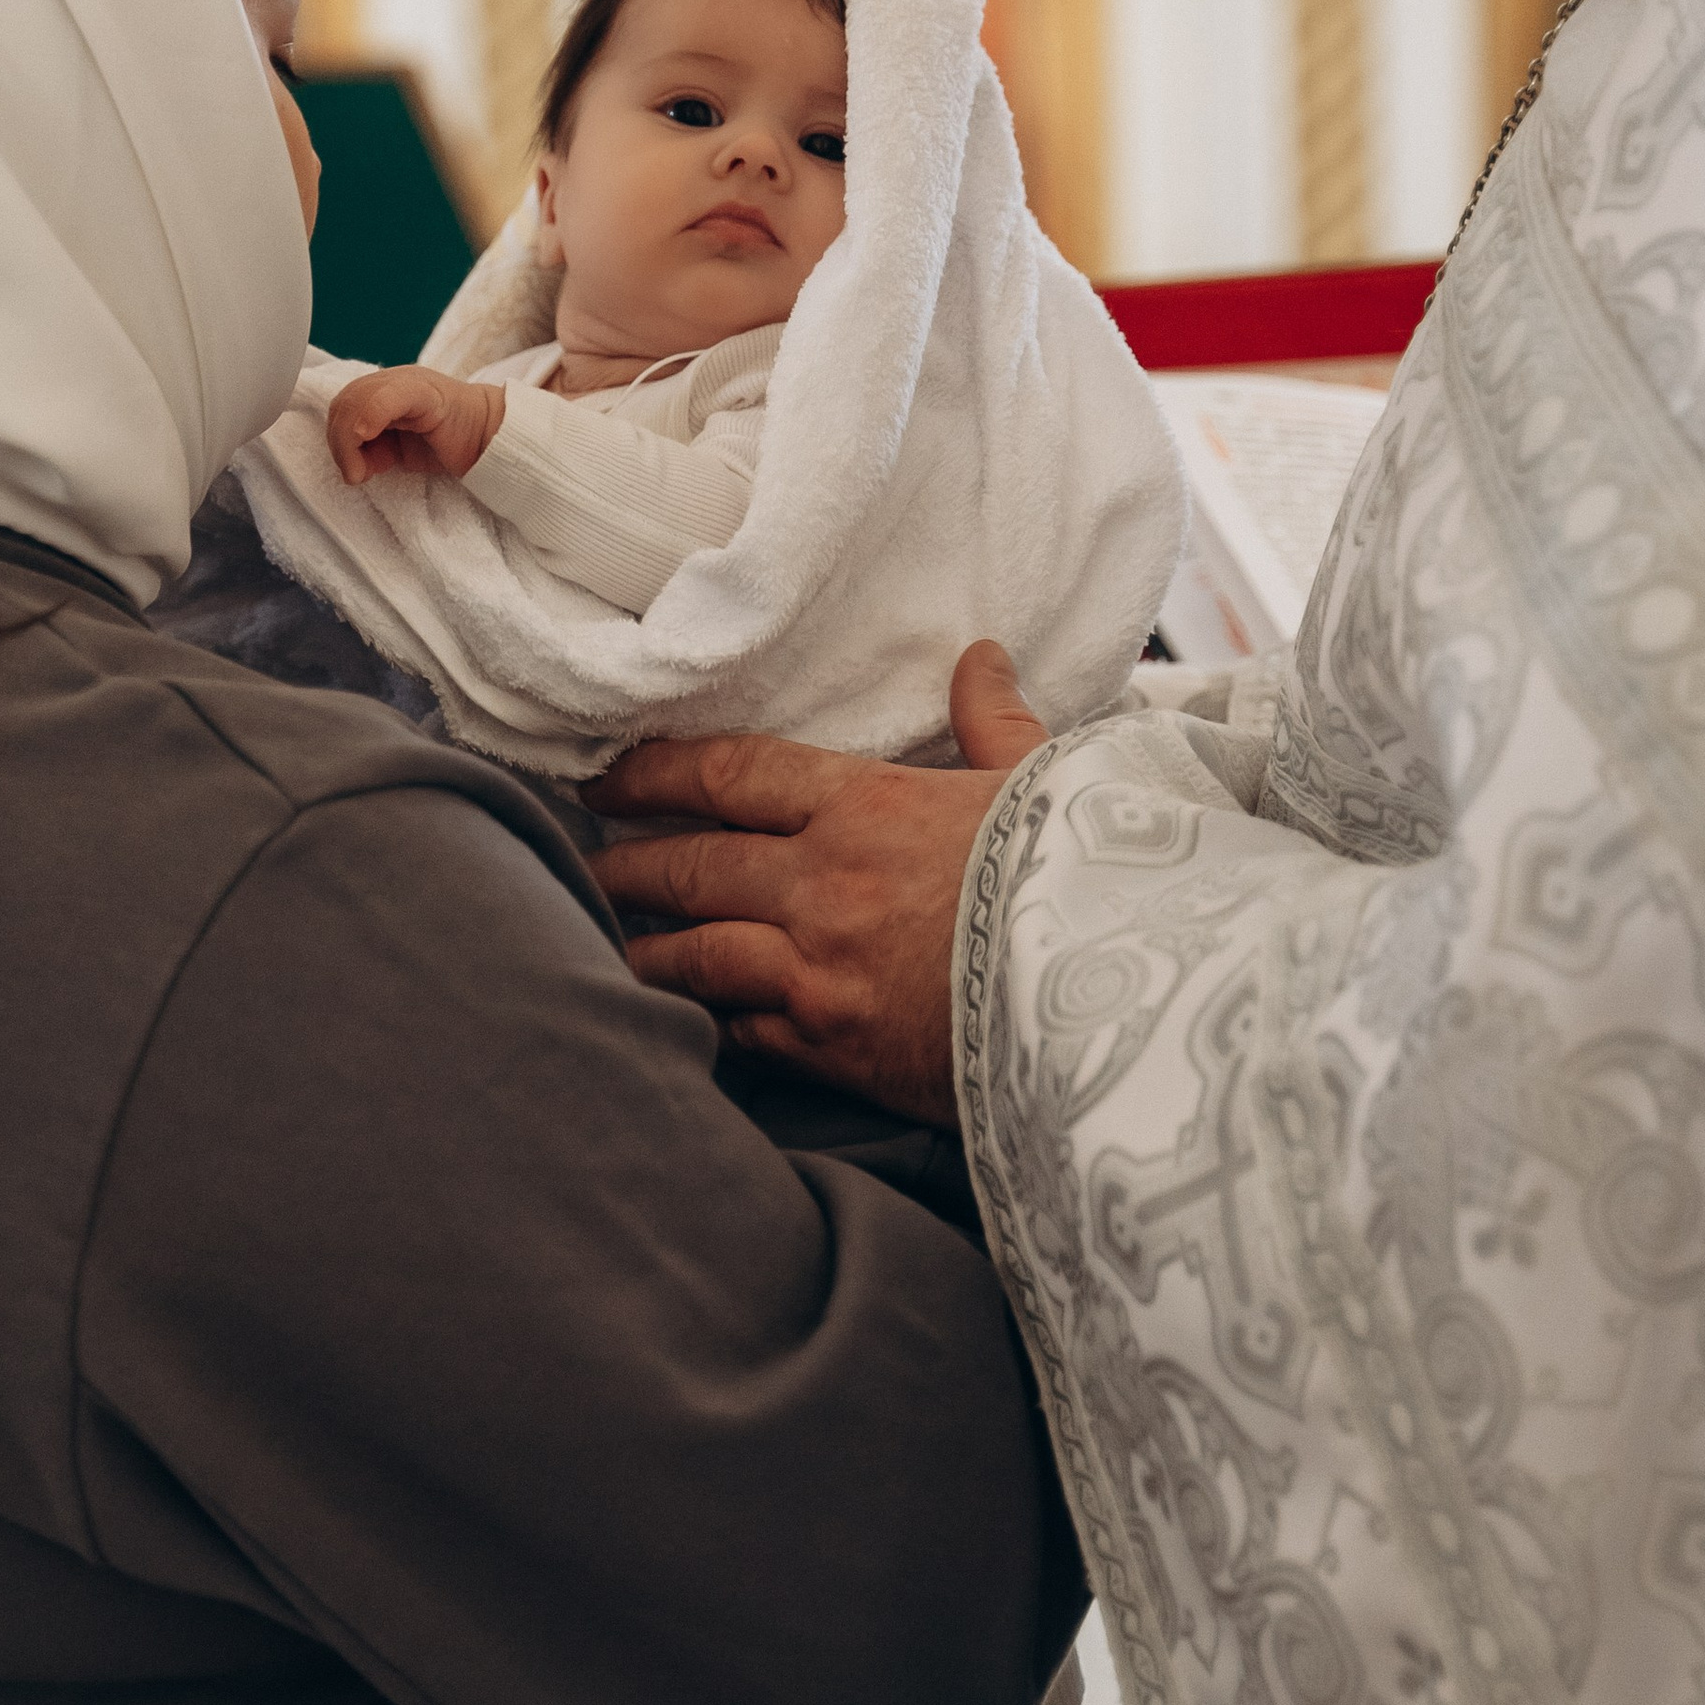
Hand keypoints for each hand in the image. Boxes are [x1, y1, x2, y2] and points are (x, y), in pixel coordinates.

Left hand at [325, 366, 507, 483]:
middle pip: (344, 402)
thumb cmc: (448, 444)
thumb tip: (351, 468)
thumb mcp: (397, 452)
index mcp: (381, 392)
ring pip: (357, 399)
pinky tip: (367, 434)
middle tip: (355, 474)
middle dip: (339, 444)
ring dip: (349, 442)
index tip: (352, 470)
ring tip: (362, 472)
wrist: (490, 439)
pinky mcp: (424, 391)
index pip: (342, 407)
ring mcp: (406, 381)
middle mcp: (390, 381)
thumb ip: (372, 452)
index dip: (336, 438)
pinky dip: (370, 415)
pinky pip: (387, 397)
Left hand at [585, 642, 1049, 1126]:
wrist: (1121, 999)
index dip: (656, 772)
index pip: (733, 773)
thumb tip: (981, 657)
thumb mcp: (1043, 786)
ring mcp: (817, 969)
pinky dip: (701, 1022)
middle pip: (690, 864)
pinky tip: (672, 1023)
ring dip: (642, 947)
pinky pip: (738, 1030)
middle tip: (583, 860)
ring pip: (692, 954)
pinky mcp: (832, 1048)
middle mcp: (823, 882)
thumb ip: (995, 724)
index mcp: (867, 806)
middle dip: (625, 862)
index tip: (607, 776)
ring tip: (603, 943)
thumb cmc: (1083, 882)